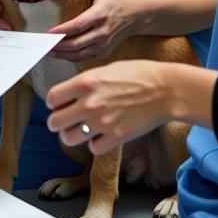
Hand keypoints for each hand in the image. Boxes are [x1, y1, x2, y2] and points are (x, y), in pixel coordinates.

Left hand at [45, 60, 173, 155]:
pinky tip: (102, 134)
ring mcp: (102, 122)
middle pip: (54, 122)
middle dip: (58, 121)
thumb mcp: (106, 69)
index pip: (51, 99)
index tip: (60, 104)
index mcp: (85, 82)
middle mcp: (89, 103)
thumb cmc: (138, 74)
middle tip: (67, 119)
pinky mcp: (116, 137)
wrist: (166, 89)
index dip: (54, 103)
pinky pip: (92, 148)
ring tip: (82, 128)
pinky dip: (95, 143)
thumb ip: (85, 83)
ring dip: (73, 134)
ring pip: (69, 138)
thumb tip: (68, 95)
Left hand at [49, 0, 144, 61]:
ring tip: (50, 51)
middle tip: (45, 44)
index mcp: (100, 15)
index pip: (77, 25)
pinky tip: (62, 55)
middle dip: (59, 45)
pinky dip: (73, 58)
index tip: (49, 32)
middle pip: (76, 43)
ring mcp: (104, 44)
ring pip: (80, 54)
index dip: (62, 30)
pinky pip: (86, 58)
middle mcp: (102, 32)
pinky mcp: (105, 52)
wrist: (138, 16)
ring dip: (63, 54)